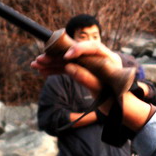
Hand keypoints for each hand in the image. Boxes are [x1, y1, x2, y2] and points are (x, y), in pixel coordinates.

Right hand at [32, 40, 152, 131]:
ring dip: (52, 62)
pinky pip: (68, 68)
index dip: (78, 49)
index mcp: (109, 59)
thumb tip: (69, 67)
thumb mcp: (103, 91)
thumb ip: (88, 79)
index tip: (67, 56)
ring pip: (68, 60)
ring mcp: (89, 64)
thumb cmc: (116, 99)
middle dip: (57, 55)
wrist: (120, 107)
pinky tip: (42, 71)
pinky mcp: (83, 70)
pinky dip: (56, 70)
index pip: (93, 47)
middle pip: (75, 52)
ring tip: (35, 65)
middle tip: (41, 58)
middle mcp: (98, 58)